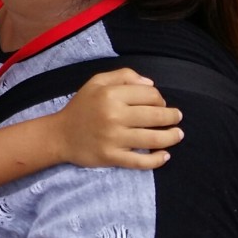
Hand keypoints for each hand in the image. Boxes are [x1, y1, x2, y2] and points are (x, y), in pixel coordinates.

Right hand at [56, 70, 182, 169]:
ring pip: (154, 139)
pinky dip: (157, 160)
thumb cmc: (81, 107)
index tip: (160, 104)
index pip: (150, 95)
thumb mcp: (96, 82)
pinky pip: (141, 161)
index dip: (160, 99)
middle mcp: (114, 115)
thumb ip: (123, 76)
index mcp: (110, 95)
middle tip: (176, 118)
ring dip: (172, 137)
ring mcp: (114, 138)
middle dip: (172, 117)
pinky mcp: (112, 157)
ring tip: (177, 135)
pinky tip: (165, 156)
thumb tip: (151, 83)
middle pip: (156, 116)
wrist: (60, 135)